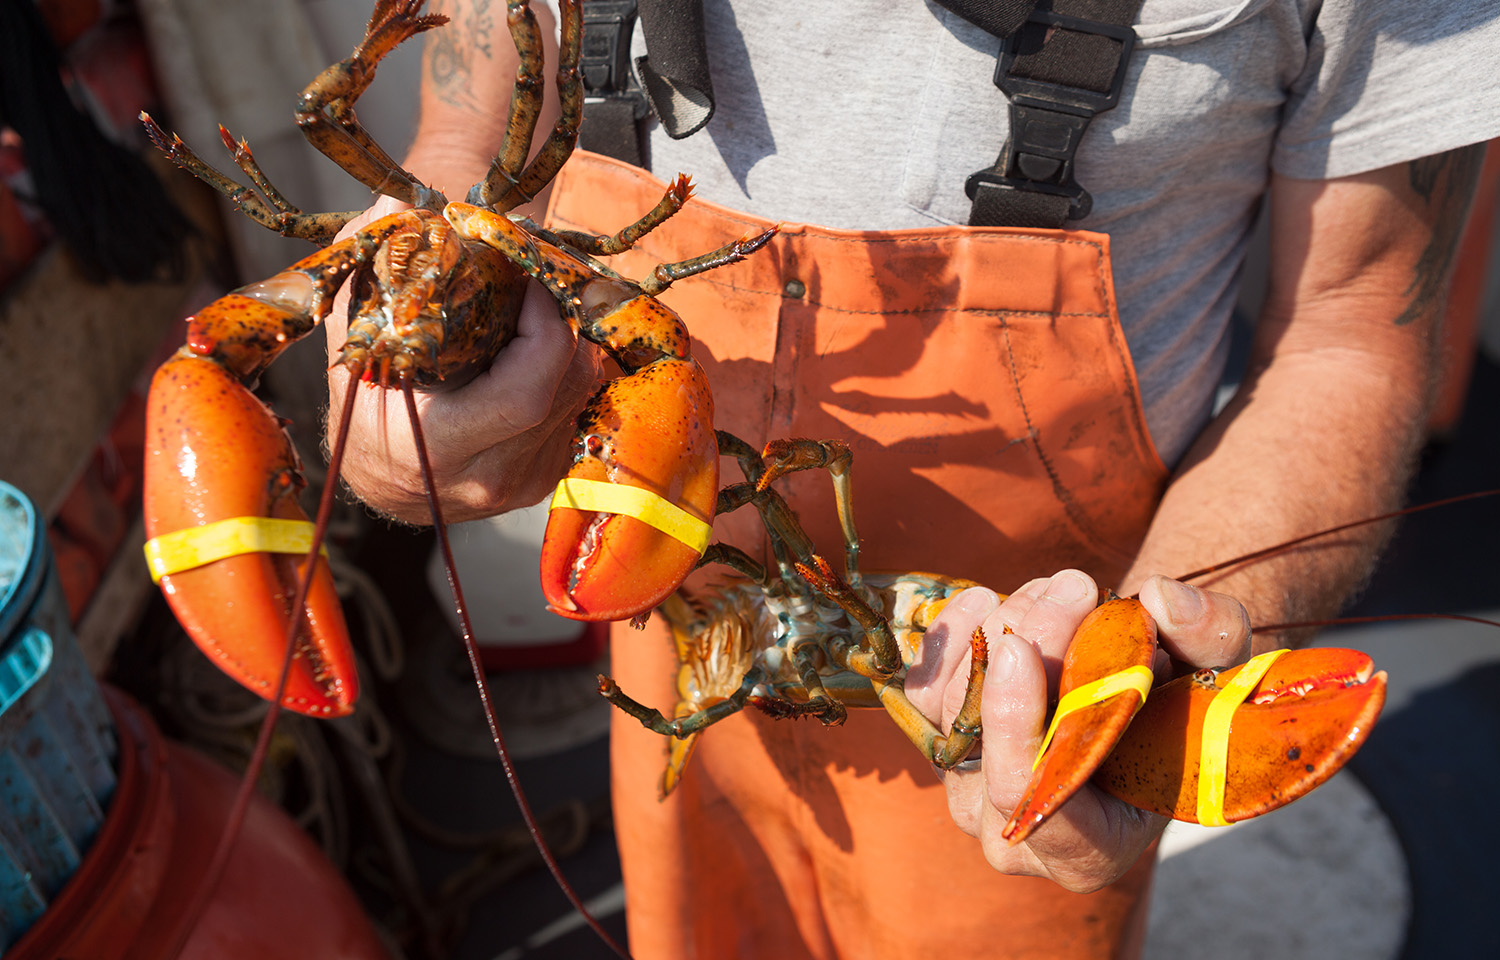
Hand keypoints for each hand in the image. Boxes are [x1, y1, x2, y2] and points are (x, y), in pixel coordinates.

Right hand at [323, 194, 602, 524]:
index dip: (545, 324)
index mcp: (442, 447)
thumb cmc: (367, 404)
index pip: (528, 389)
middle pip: (568, 384)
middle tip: (536, 280)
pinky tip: (540, 348)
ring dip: (572, 340)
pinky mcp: (550, 477)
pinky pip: (583, 408)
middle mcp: (493, 476)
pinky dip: (571, 368)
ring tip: (536, 309)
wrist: (385, 476)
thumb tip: (400, 205)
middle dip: (562, 321)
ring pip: (584, 395)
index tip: (529, 277)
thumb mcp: (354, 340)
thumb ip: (375, 273)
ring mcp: (528, 483)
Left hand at [905, 570, 1251, 892]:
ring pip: (955, 708)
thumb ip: (1211, 637)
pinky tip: (988, 600)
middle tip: (1074, 588)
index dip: (1018, 724)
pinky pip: (923, 691)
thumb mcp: (1222, 670)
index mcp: (1088, 852)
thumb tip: (1163, 599)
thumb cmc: (1186, 703)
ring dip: (1002, 630)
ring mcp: (968, 790)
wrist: (1141, 696)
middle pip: (989, 741)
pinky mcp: (942, 744)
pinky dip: (953, 638)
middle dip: (1029, 645)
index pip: (1029, 799)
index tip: (1024, 648)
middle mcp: (1014, 834)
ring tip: (1055, 590)